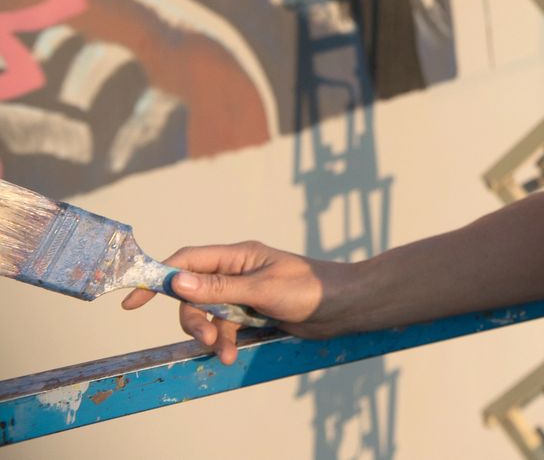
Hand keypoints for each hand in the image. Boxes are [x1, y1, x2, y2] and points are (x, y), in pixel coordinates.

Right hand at [121, 241, 355, 364]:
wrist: (343, 308)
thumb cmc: (310, 289)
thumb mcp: (262, 289)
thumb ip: (219, 288)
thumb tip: (176, 280)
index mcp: (238, 255)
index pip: (188, 260)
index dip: (158, 276)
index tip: (132, 299)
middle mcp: (236, 271)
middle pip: (192, 294)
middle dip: (194, 318)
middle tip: (207, 338)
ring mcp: (243, 293)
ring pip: (207, 314)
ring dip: (211, 335)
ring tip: (226, 351)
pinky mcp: (252, 312)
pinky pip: (225, 327)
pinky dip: (225, 341)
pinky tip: (233, 354)